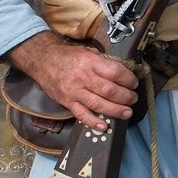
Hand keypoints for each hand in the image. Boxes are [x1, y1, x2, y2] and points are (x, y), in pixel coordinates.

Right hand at [9, 31, 138, 131]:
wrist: (43, 60)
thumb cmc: (68, 56)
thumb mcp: (88, 52)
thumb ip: (104, 62)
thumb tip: (124, 72)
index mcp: (90, 62)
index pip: (115, 72)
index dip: (128, 79)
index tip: (134, 82)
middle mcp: (82, 77)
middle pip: (109, 90)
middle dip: (126, 96)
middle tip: (134, 98)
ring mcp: (74, 92)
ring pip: (98, 104)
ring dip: (116, 110)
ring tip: (127, 112)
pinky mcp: (67, 102)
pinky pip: (81, 115)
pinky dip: (93, 122)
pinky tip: (105, 126)